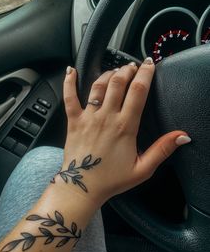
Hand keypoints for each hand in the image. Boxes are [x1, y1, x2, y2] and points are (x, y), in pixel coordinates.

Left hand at [57, 58, 190, 206]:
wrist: (83, 186)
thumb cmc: (111, 179)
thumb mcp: (142, 169)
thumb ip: (162, 150)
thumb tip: (182, 136)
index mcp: (125, 127)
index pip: (138, 91)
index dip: (145, 74)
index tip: (150, 64)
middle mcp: (106, 117)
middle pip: (118, 83)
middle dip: (127, 70)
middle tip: (133, 67)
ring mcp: (88, 118)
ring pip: (98, 86)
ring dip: (108, 74)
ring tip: (116, 71)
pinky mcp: (73, 121)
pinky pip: (69, 97)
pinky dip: (69, 82)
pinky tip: (72, 70)